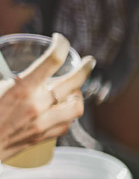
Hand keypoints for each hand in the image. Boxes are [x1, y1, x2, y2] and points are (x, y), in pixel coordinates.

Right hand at [0, 39, 90, 159]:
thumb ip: (10, 76)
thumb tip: (20, 68)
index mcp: (21, 88)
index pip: (52, 60)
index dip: (61, 45)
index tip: (61, 40)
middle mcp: (37, 105)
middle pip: (74, 83)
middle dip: (85, 68)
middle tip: (89, 61)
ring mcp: (43, 123)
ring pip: (76, 107)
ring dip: (78, 95)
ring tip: (73, 89)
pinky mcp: (43, 137)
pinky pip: (66, 124)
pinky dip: (67, 114)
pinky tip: (60, 108)